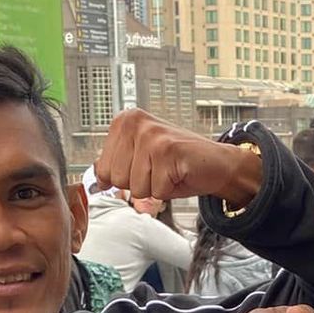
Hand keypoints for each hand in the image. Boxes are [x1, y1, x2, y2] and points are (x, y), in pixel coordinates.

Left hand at [95, 109, 260, 208]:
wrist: (217, 163)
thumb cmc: (178, 164)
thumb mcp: (140, 162)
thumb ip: (116, 166)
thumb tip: (96, 179)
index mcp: (124, 122)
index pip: (102, 170)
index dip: (125, 179)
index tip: (144, 167)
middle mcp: (135, 122)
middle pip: (117, 180)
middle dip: (140, 184)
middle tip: (159, 171)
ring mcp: (151, 135)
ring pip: (136, 188)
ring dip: (156, 187)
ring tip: (169, 171)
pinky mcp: (167, 149)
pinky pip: (156, 190)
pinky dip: (170, 190)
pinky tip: (179, 173)